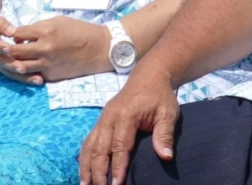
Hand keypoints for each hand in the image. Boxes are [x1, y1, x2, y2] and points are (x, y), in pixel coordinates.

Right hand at [0, 11, 42, 85]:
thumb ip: (0, 23)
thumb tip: (13, 31)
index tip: (9, 48)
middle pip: (1, 61)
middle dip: (13, 66)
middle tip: (24, 69)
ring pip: (8, 72)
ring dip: (22, 77)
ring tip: (38, 80)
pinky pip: (11, 76)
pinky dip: (23, 80)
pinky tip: (38, 81)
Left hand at [5, 16, 111, 81]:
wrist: (99, 49)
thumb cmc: (78, 30)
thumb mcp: (57, 21)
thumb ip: (38, 27)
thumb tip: (22, 34)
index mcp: (45, 31)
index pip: (18, 34)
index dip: (12, 34)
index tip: (11, 35)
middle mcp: (45, 49)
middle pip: (16, 51)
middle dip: (8, 50)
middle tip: (5, 48)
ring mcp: (49, 64)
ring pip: (22, 67)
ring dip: (15, 63)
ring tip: (13, 59)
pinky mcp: (54, 76)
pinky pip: (35, 74)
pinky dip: (30, 72)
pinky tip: (29, 67)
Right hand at [78, 68, 178, 184]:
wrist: (148, 77)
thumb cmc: (159, 96)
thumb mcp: (167, 113)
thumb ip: (165, 134)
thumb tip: (165, 156)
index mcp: (125, 115)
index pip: (119, 146)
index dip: (117, 167)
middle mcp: (109, 117)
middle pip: (100, 147)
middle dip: (98, 171)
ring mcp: (103, 118)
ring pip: (90, 144)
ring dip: (86, 165)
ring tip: (83, 184)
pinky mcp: (102, 120)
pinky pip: (90, 139)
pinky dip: (85, 155)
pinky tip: (84, 169)